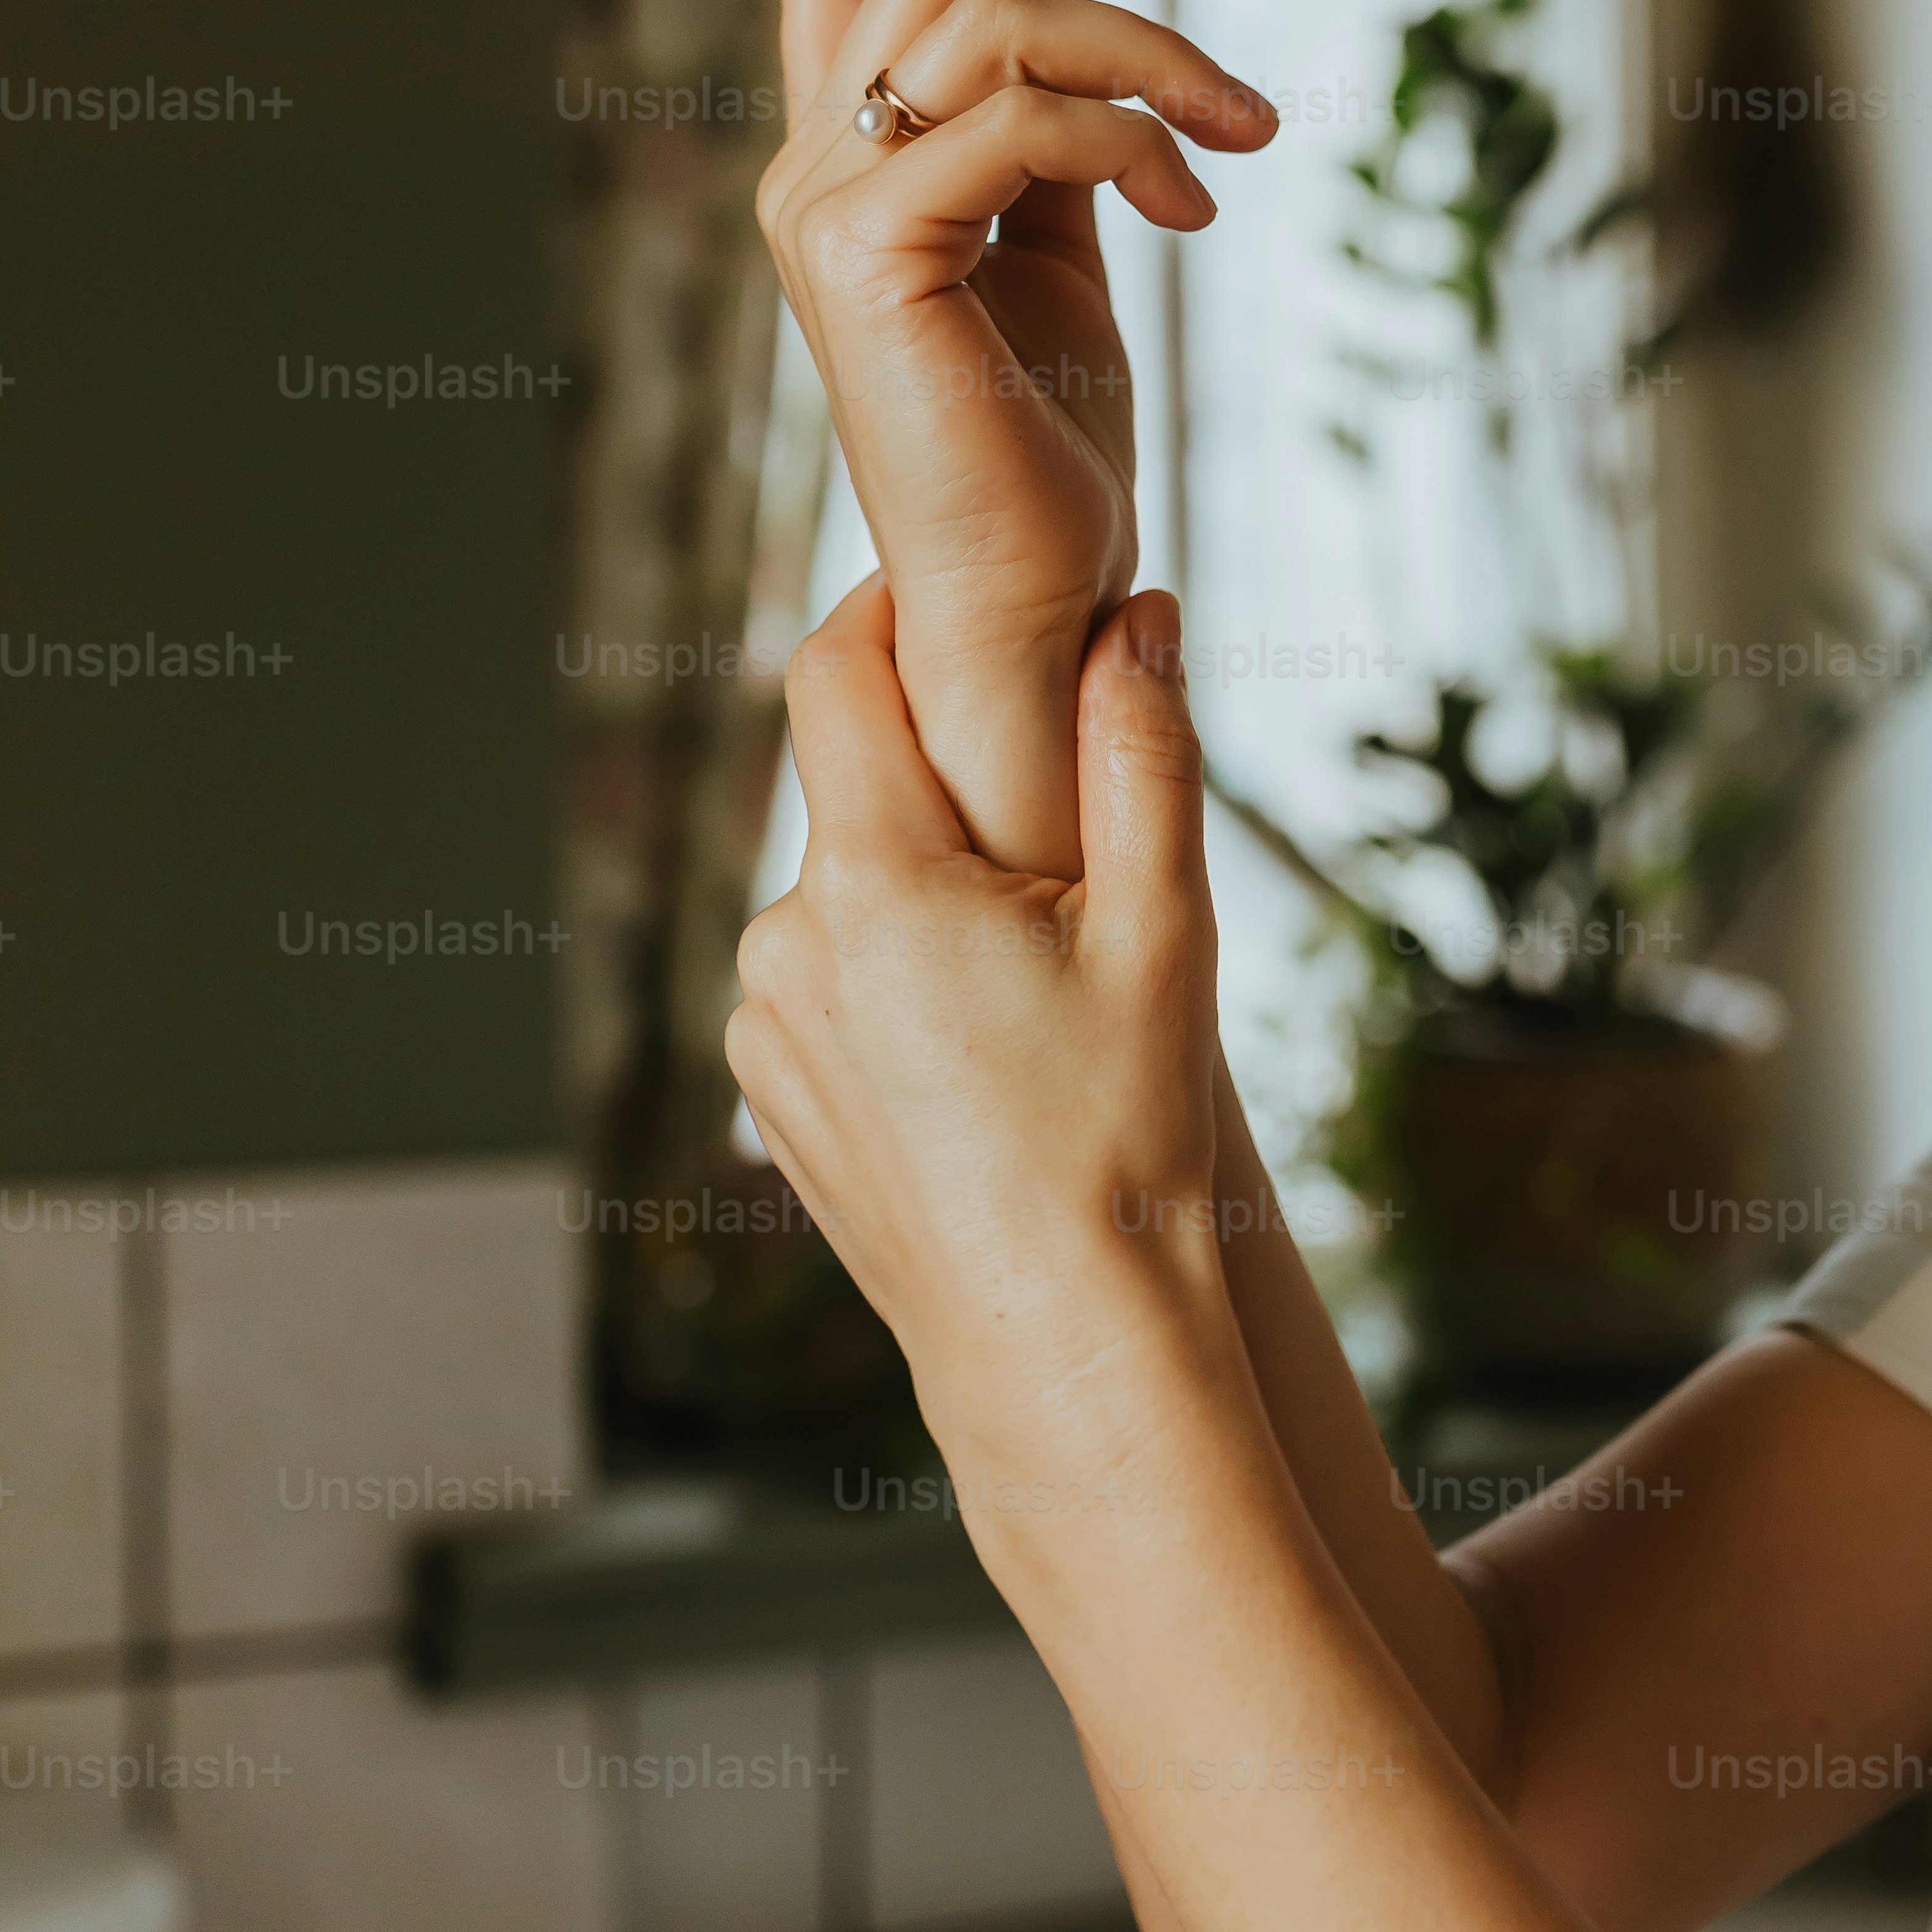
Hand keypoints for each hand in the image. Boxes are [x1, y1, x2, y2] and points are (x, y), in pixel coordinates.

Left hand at [725, 570, 1229, 1480]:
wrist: (1067, 1337)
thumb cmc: (1129, 1135)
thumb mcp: (1166, 931)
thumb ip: (1144, 753)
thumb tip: (1135, 613)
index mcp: (879, 883)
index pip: (834, 675)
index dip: (884, 608)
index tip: (950, 594)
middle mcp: (789, 940)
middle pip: (854, 793)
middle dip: (943, 788)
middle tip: (1054, 839)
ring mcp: (765, 1023)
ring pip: (843, 896)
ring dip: (921, 895)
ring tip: (1030, 980)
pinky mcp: (767, 1092)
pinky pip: (825, 985)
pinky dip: (891, 982)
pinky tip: (981, 1053)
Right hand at [767, 0, 1276, 877]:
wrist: (1032, 590)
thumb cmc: (1049, 443)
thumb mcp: (1062, 247)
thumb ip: (1055, 131)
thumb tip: (1112, 28)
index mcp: (845, 155)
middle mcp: (806, 167)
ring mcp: (820, 208)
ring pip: (990, 16)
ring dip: (1153, 47)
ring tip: (1250, 128)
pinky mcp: (868, 253)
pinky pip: (1017, 118)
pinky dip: (1131, 138)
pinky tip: (1196, 206)